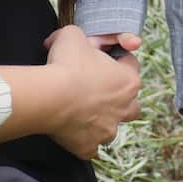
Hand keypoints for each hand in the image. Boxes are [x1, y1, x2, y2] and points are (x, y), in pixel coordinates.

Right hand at [42, 26, 141, 158]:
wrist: (50, 97)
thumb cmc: (67, 64)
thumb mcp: (73, 34)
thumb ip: (78, 35)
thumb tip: (59, 39)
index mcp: (129, 80)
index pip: (131, 64)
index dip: (116, 58)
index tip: (101, 58)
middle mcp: (125, 107)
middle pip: (133, 104)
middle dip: (120, 98)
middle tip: (98, 90)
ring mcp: (108, 130)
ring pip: (112, 128)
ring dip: (102, 121)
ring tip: (83, 112)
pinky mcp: (89, 147)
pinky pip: (90, 147)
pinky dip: (83, 140)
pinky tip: (72, 130)